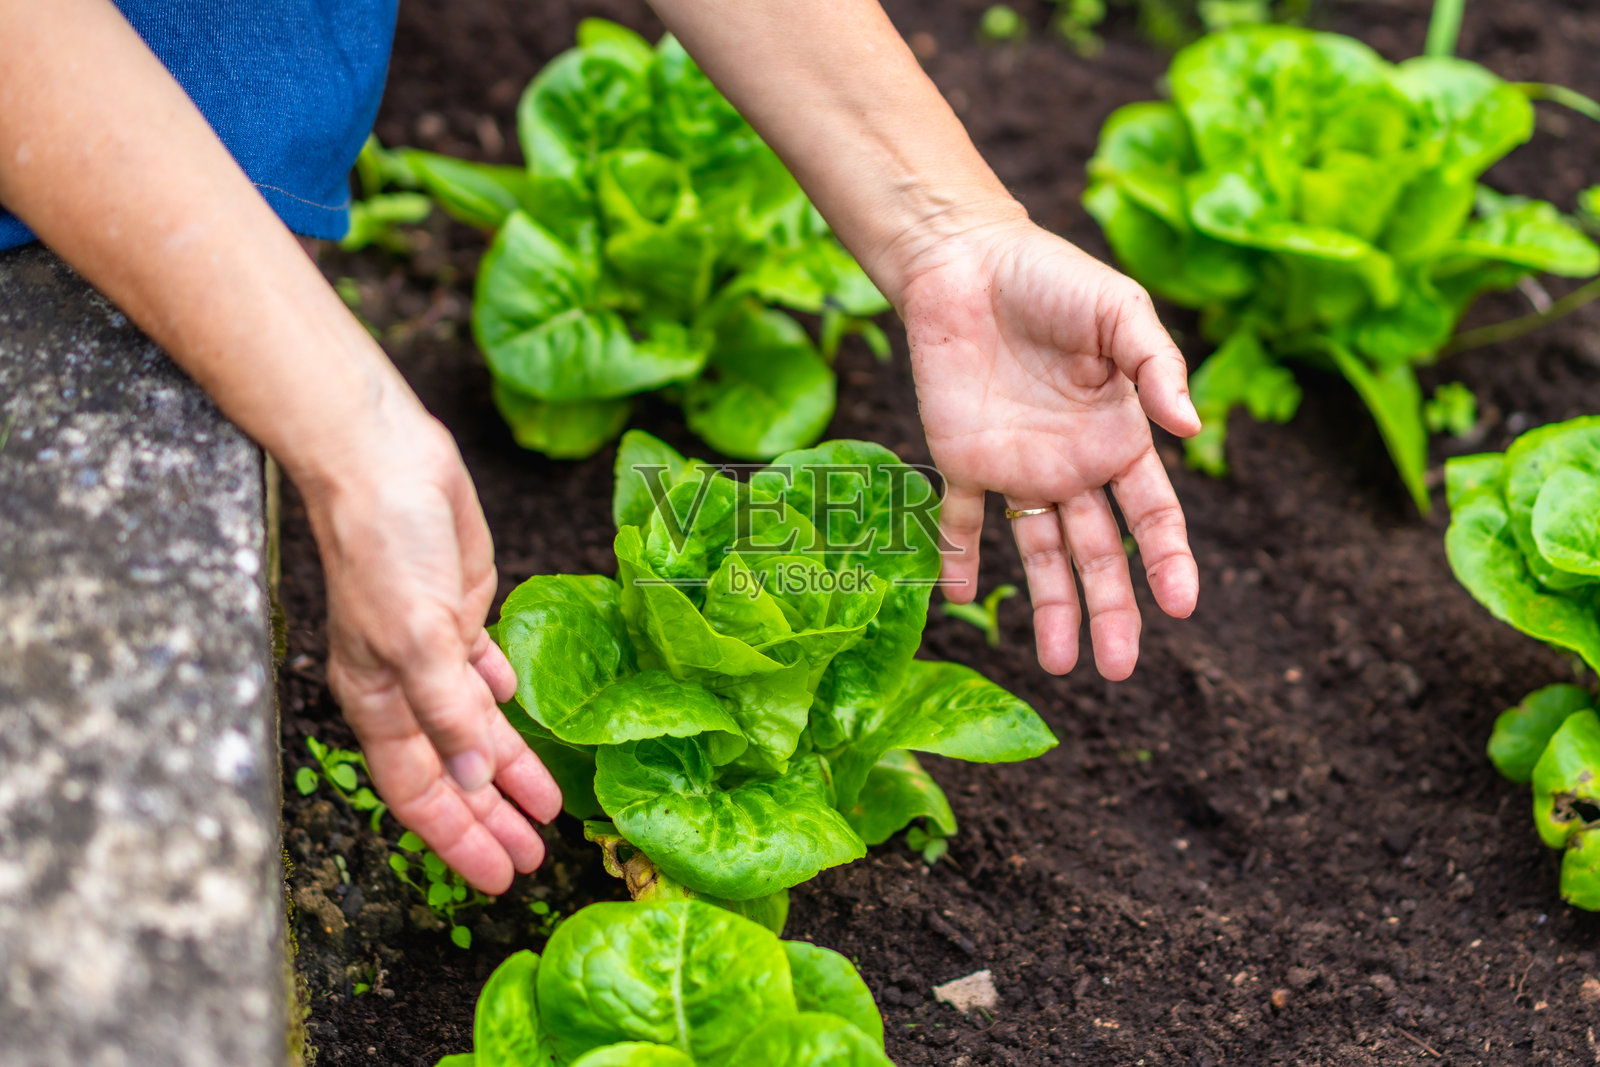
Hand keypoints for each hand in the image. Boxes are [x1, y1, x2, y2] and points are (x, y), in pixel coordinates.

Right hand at [303, 414, 561, 893]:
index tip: (500, 876)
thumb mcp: (419, 636)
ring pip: (478, 730)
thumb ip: (449, 711)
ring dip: (511, 770)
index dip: (459, 838)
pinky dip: (505, 703)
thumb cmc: (386, 547)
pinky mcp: (463, 613)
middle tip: (537, 859)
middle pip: (454, 772)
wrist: (386, 462)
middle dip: (492, 819)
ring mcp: (437, 650)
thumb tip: (475, 780)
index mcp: (381, 700)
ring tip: (549, 810)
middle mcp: (407, 685)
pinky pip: (485, 674)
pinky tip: (524, 719)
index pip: (421, 791)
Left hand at [897, 215, 1200, 679]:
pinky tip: (964, 600)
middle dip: (1111, 612)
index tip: (1181, 608)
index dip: (1169, 562)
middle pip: (1097, 554)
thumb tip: (1191, 428)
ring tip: (1057, 665)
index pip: (1152, 517)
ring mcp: (1016, 467)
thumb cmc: (1052, 279)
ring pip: (1038, 551)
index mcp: (1118, 437)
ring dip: (1048, 606)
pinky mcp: (960, 459)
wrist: (966, 260)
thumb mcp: (1119, 313)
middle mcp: (1071, 465)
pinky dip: (958, 559)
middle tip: (1121, 670)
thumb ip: (1157, 367)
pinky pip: (960, 520)